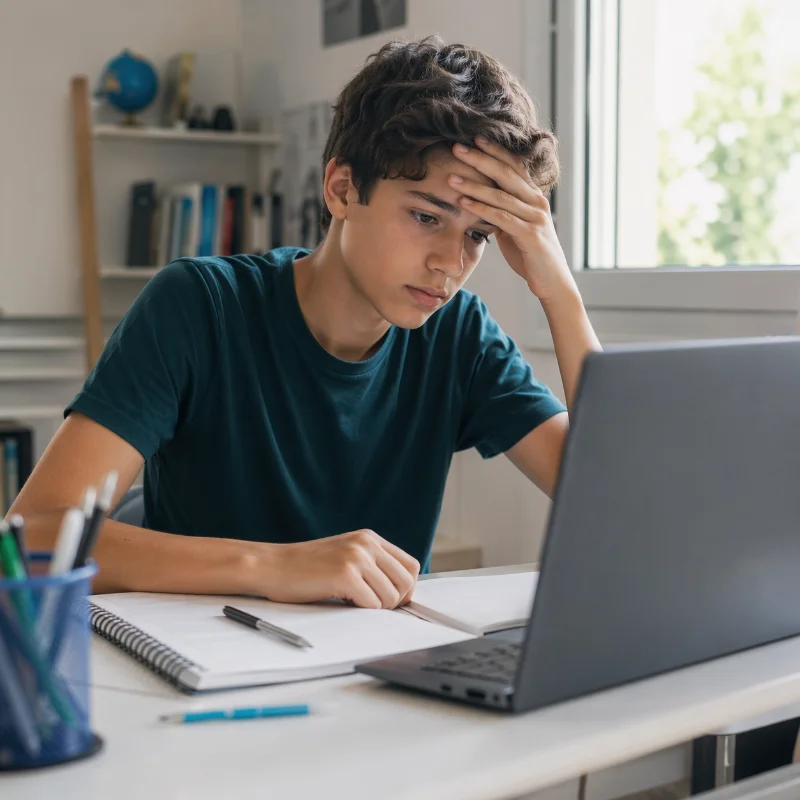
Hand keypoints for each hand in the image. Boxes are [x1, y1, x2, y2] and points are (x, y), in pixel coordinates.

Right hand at [257, 530, 419, 608]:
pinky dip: (361, 611)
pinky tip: (342, 602)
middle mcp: (367, 544)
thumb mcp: (345, 556)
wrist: (271, 566)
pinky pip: (372, 605)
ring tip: (353, 602)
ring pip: (391, 597)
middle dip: (395, 602)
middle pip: (407, 582)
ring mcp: (357, 557)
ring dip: (376, 608)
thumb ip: (371, 565)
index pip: (411, 566)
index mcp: (369, 538)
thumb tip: (402, 593)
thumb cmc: (305, 569)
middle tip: (372, 606)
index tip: (390, 600)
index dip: (405, 588)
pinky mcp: (345, 575)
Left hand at [450, 138, 576, 303]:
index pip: (513, 166)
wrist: (552, 281)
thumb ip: (502, 213)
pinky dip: (481, 209)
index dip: (494, 151)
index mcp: (533, 196)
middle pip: (506, 173)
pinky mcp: (530, 235)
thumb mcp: (514, 229)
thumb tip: (482, 204)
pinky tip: (463, 203)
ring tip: (451, 178)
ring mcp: (535, 217)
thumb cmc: (531, 255)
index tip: (473, 138)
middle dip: (480, 159)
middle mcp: (537, 202)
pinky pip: (502, 217)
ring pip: (501, 195)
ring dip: (474, 185)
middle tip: (457, 148)